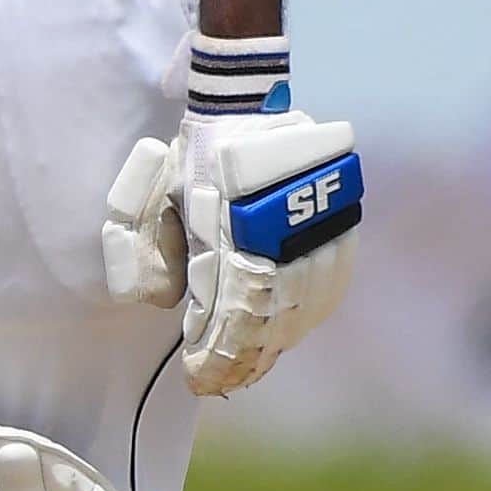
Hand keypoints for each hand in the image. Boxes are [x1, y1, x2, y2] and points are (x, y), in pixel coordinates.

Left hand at [110, 110, 365, 393]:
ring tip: (248, 364)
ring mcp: (322, 233)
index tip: (198, 377)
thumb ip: (146, 252)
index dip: (218, 353)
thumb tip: (164, 304)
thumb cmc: (192, 160)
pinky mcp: (344, 229)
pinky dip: (306, 316)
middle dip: (244, 356)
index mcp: (234, 229)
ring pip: (304, 308)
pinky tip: (285, 333)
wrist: (248, 111)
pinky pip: (330, 286)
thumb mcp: (152, 199)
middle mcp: (285, 237)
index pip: (232, 312)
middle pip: (271, 318)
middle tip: (220, 379)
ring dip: (274, 342)